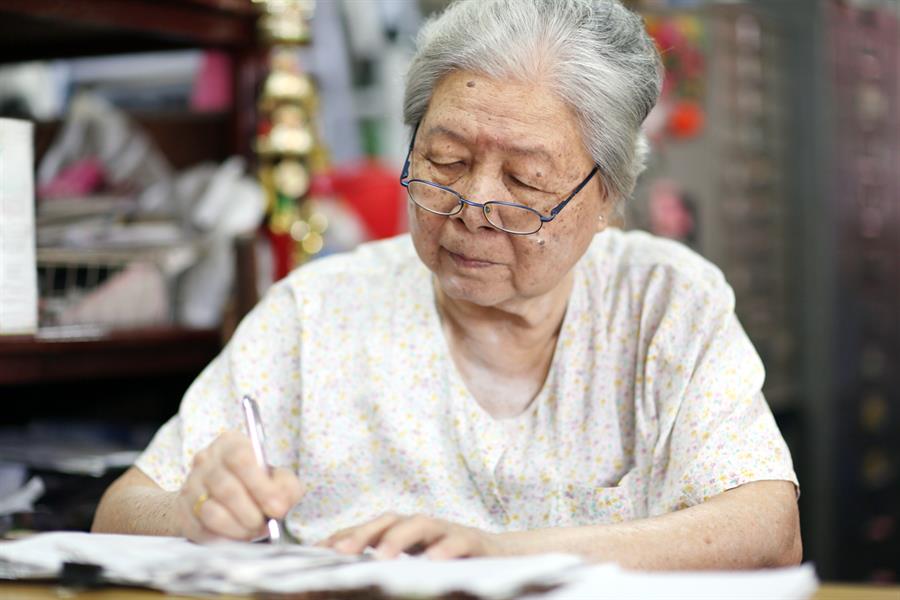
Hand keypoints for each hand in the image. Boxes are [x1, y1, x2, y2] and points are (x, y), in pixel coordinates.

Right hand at [176, 431, 302, 542]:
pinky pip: (202, 530)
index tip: (277, 508)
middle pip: (226, 489)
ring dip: (238, 528)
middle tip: (265, 525)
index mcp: (230, 444)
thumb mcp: (277, 478)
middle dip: (251, 513)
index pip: (240, 458)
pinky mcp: (182, 512)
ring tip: (252, 530)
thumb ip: (286, 487)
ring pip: (212, 512)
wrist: (219, 497)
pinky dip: (224, 538)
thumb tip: (280, 505)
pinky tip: (236, 536)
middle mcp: (206, 460)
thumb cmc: (255, 485)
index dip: (260, 486)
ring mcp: (190, 485)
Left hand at [319, 513, 501, 559]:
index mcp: (402, 532)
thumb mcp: (412, 566)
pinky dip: (445, 548)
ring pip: (420, 524)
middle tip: (341, 552)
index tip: (317, 553)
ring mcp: (446, 531)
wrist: (500, 557)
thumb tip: (339, 585)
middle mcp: (421, 527)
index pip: (368, 530)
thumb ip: (383, 569)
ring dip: (399, 537)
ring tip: (382, 555)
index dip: (343, 537)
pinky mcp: (473, 542)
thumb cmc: (448, 563)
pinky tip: (433, 560)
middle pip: (388, 520)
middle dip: (363, 534)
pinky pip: (458, 542)